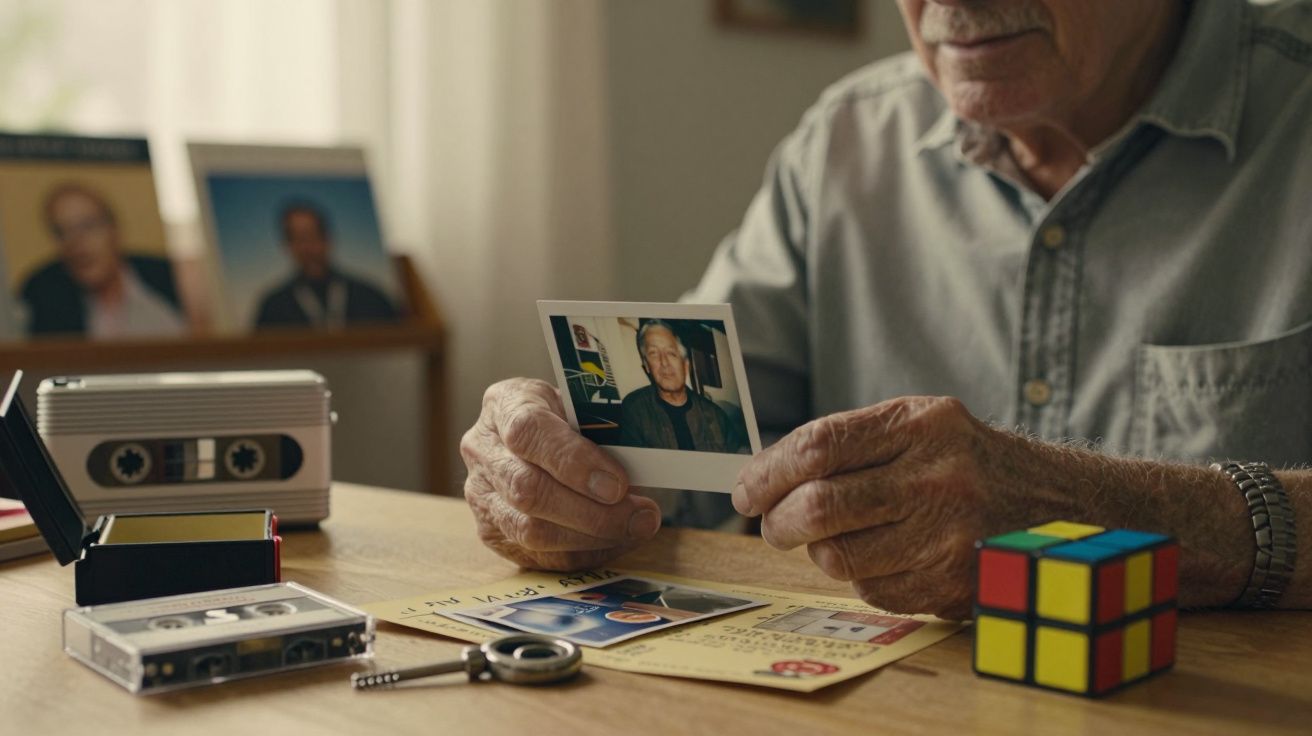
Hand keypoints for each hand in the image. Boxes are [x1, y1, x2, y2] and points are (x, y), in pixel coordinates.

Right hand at [461, 378, 662, 569]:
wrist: (538, 437)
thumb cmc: (568, 418)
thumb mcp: (582, 406)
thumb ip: (603, 431)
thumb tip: (644, 468)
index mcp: (504, 404)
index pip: (528, 432)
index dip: (573, 461)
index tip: (617, 483)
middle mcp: (482, 449)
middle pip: (528, 490)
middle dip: (591, 511)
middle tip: (641, 515)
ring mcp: (481, 494)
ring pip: (530, 530)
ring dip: (592, 536)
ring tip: (636, 528)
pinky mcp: (491, 531)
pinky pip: (539, 555)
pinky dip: (584, 552)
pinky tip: (616, 541)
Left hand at [732, 396, 1071, 619]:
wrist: (1054, 505)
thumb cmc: (963, 462)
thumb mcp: (919, 425)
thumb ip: (849, 442)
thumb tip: (762, 474)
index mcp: (921, 424)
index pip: (819, 445)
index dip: (768, 472)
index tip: (745, 490)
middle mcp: (938, 477)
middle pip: (820, 506)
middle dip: (779, 521)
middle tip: (772, 524)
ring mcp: (948, 535)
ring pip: (839, 557)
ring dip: (819, 552)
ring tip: (830, 538)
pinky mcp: (953, 584)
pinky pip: (872, 590)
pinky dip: (861, 577)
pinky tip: (883, 556)